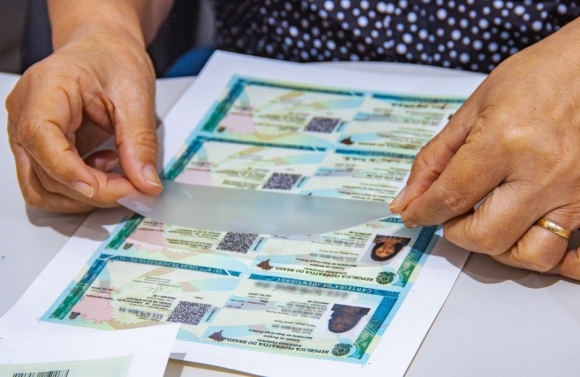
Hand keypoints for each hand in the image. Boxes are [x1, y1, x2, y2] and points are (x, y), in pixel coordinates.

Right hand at [6, 27, 161, 211]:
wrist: (102, 48)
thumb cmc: (111, 58)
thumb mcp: (136, 96)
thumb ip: (140, 143)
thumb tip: (146, 184)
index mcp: (45, 89)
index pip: (41, 139)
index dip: (71, 172)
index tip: (107, 188)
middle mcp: (25, 113)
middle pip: (44, 174)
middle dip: (92, 191)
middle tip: (134, 188)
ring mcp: (27, 135)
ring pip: (42, 189)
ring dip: (84, 196)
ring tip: (118, 174)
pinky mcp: (39, 150)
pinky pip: (50, 184)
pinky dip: (80, 189)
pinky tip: (104, 167)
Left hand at [389, 20, 579, 279]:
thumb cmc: (539, 76)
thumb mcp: (475, 107)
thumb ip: (436, 157)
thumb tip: (408, 199)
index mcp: (504, 142)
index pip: (450, 197)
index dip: (422, 212)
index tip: (413, 213)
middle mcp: (541, 173)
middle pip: (485, 236)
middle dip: (455, 231)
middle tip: (451, 213)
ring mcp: (572, 192)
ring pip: (527, 255)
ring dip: (496, 247)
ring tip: (486, 221)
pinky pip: (570, 254)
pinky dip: (547, 258)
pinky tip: (528, 241)